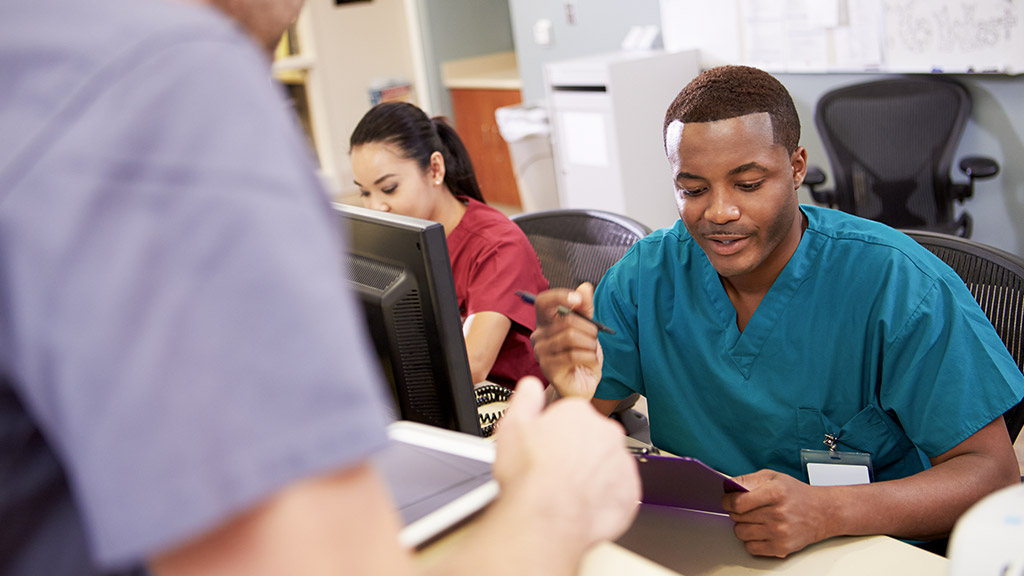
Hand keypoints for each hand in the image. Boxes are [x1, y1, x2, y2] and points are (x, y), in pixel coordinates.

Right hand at [492, 377, 639, 559]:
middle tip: (554, 470)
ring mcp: (621, 462)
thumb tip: (530, 386)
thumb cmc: (530, 477)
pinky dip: (604, 497)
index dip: (555, 434)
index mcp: (579, 413)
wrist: (548, 519)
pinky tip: (581, 504)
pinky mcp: (630, 492)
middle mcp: (606, 433)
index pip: (571, 416)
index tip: (546, 447)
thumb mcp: (512, 426)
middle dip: (576, 452)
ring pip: (606, 465)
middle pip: (592, 438)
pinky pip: (618, 491)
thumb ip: (526, 398)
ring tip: (566, 491)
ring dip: (592, 475)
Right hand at [529, 284, 602, 399]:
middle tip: (595, 338)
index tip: (578, 299)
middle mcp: (539, 336)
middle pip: (567, 321)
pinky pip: (573, 355)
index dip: (560, 296)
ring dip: (590, 344)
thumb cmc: (582, 357)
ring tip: (592, 351)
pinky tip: (589, 363)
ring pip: (571, 337)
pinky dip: (589, 357)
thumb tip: (584, 287)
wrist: (580, 386)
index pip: (544, 302)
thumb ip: (585, 310)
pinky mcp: (548, 368)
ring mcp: (541, 353)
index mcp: (546, 323)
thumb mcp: (587, 330)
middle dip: (589, 328)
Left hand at [722, 469, 832, 557]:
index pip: (738, 502)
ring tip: (754, 519)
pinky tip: (760, 531)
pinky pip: (750, 548)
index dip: (727, 501)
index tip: (728, 501)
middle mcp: (778, 513)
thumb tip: (728, 486)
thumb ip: (748, 479)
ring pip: (741, 533)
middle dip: (737, 512)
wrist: (822, 513)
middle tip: (746, 508)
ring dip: (743, 526)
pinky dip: (751, 540)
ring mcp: (780, 533)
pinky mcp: (781, 548)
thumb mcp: (773, 477)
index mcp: (775, 493)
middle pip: (737, 517)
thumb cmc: (795, 494)